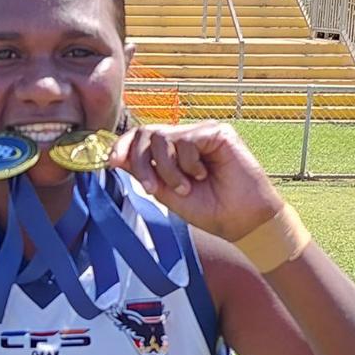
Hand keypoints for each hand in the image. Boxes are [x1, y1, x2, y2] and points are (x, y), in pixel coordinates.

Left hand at [108, 122, 283, 241]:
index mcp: (171, 153)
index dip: (122, 146)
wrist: (241, 222)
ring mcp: (201, 134)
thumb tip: (117, 157)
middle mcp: (184, 139)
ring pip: (162, 136)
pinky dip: (188, 163)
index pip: (139, 138)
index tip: (112, 162)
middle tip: (153, 188)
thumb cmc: (209, 210)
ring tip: (185, 187)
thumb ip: (145, 174)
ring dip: (168, 168)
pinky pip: (187, 140)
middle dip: (141, 162)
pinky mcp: (218, 133)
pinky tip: (203, 175)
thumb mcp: (167, 194)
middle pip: (146, 133)